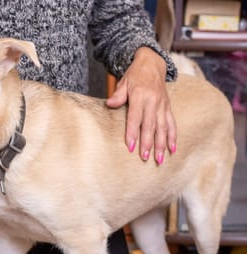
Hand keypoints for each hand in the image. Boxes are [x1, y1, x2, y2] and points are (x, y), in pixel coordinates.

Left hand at [106, 47, 175, 163]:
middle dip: (148, 143)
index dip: (132, 133)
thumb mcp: (123, 82)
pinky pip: (172, 123)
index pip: (135, 118)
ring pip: (163, 127)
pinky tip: (172, 149)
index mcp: (140, 95)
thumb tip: (110, 104)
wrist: (152, 64)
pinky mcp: (168, 107)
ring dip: (161, 144)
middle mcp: (153, 101)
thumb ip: (118, 95)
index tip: (131, 147)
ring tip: (159, 159)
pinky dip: (173, 137)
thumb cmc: (135, 76)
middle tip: (144, 157)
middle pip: (150, 125)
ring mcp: (162, 105)